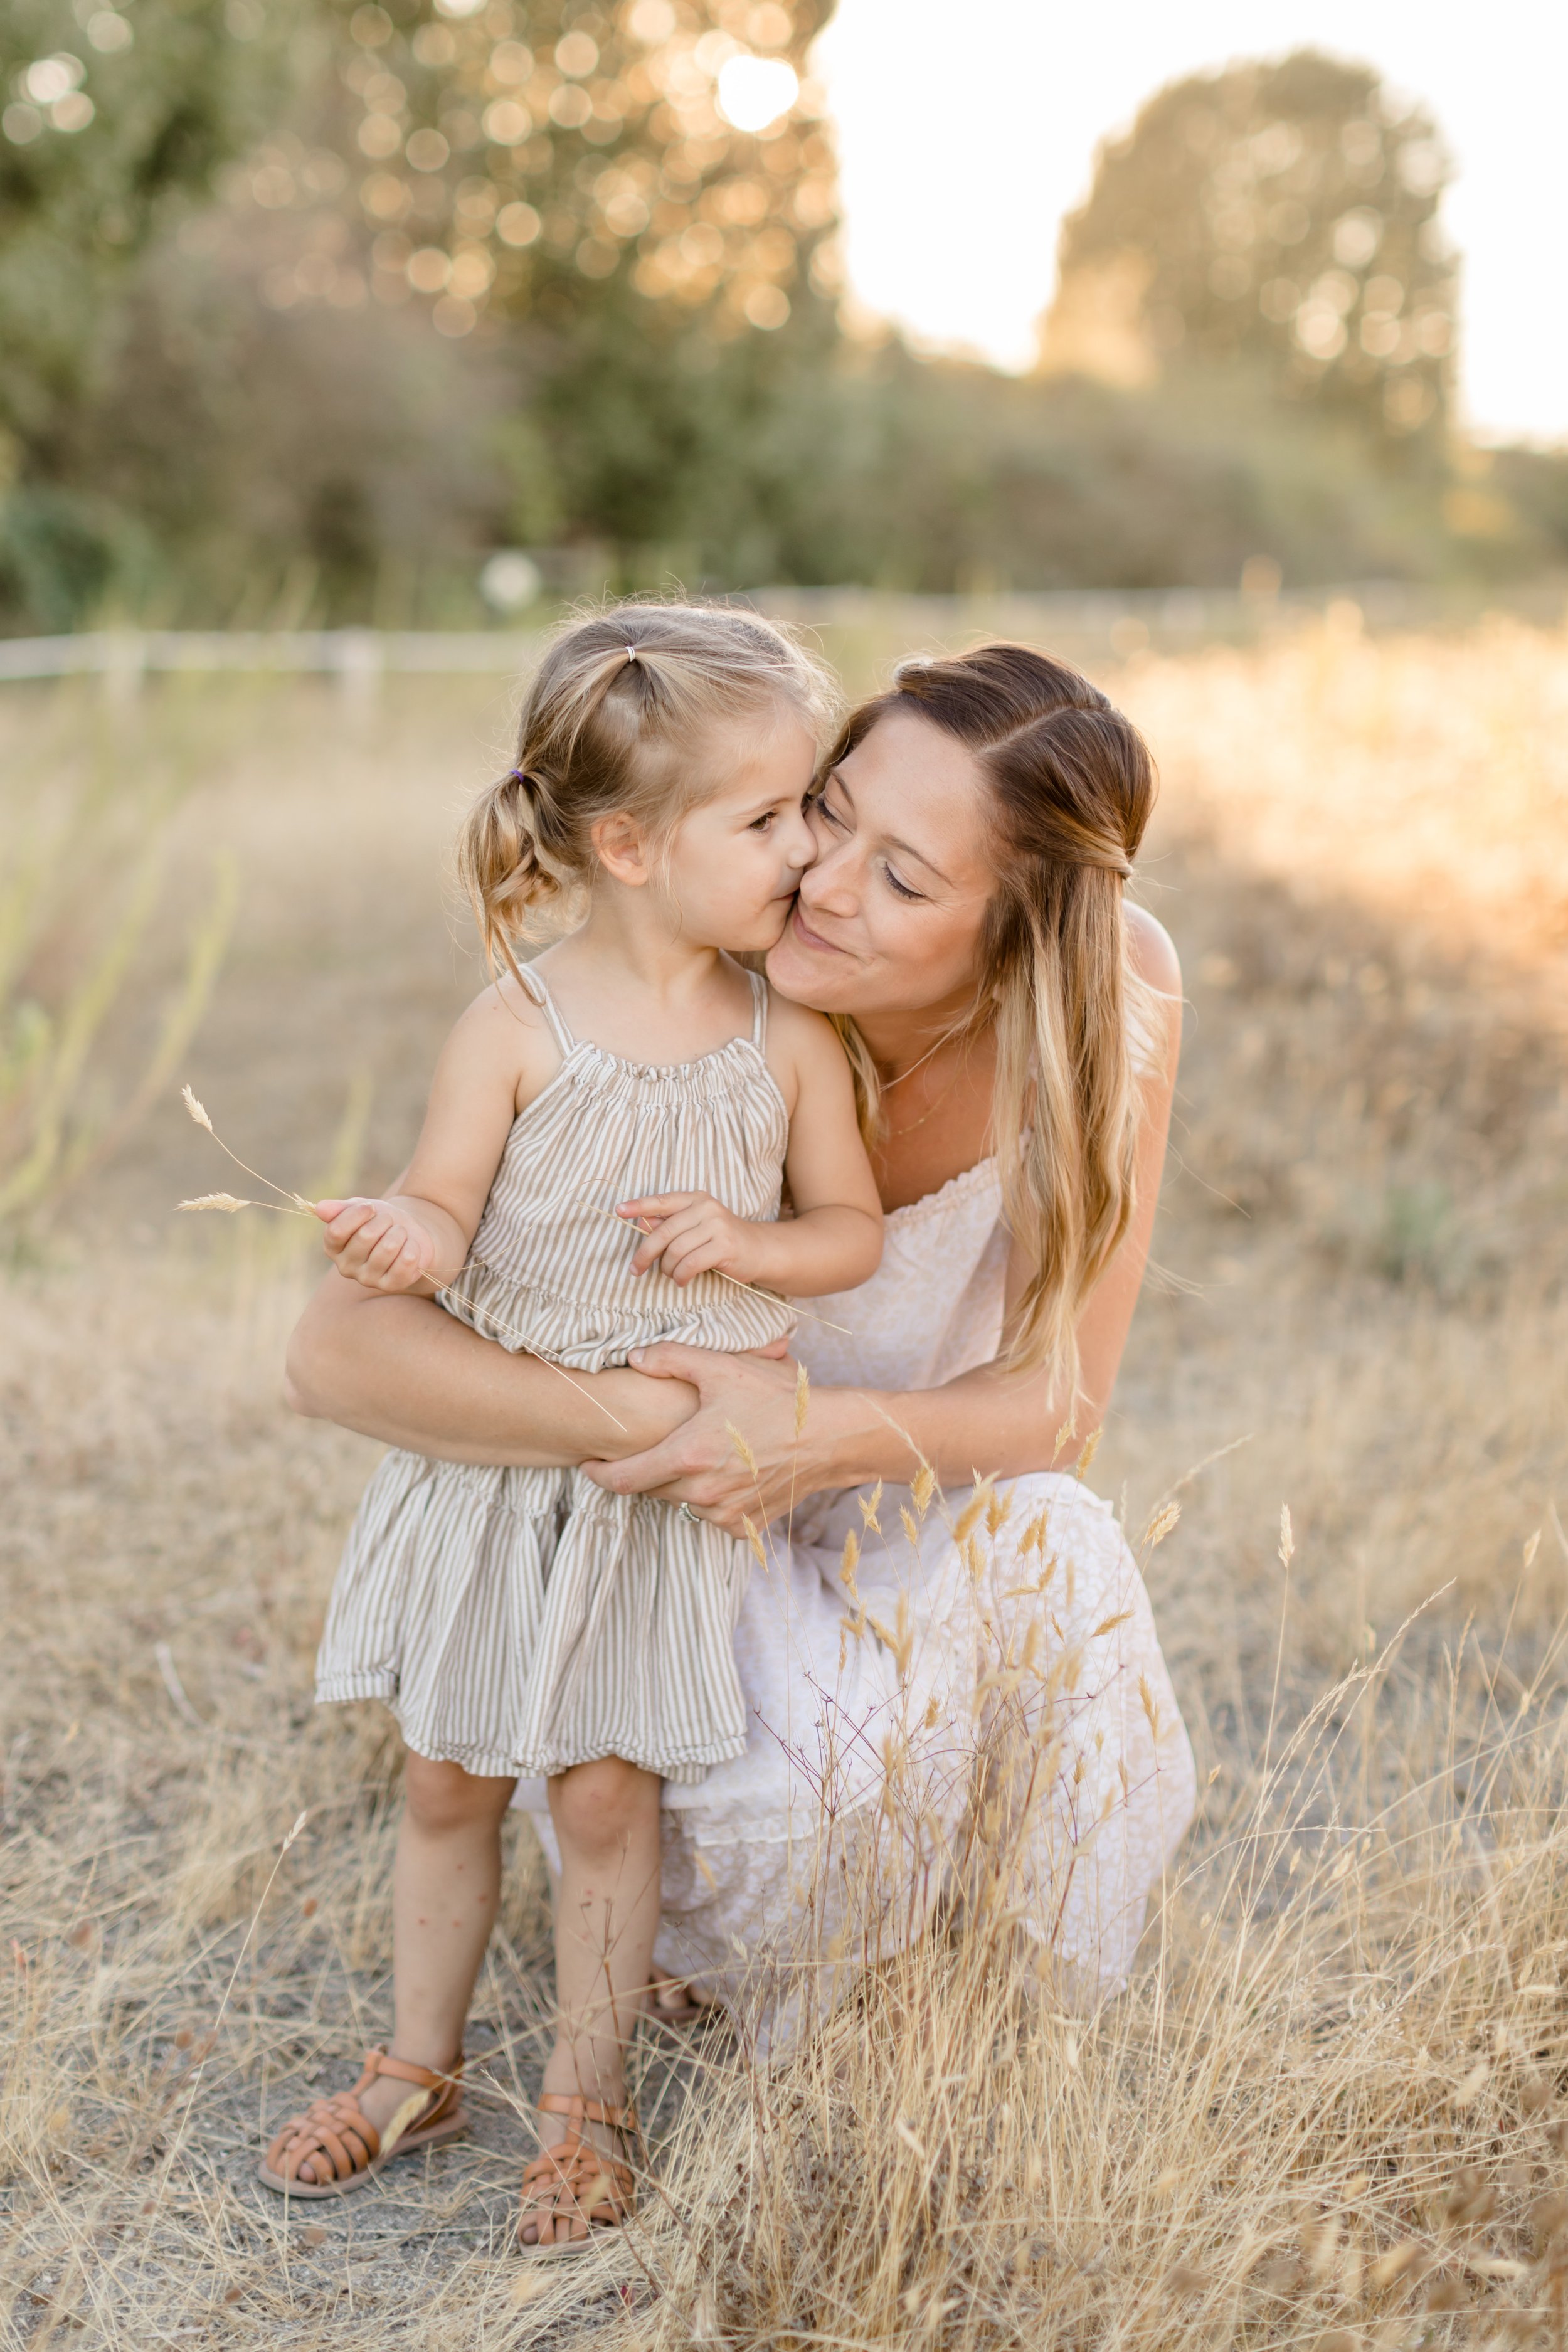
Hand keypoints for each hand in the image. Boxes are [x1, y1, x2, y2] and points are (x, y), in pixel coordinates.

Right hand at [315, 1197, 438, 1293]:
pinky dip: (412, 1246)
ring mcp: (367, 1279)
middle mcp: (345, 1267)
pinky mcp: (390, 1285)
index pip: (336, 1230)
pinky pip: (406, 1260)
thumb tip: (319, 1208)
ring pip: (388, 1247)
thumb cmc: (379, 1220)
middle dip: (383, 1221)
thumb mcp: (360, 1208)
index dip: (357, 1213)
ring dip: (399, 1232)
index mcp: (332, 1248)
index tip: (370, 1207)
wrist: (408, 1233)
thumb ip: (339, 1208)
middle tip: (388, 1222)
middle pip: (365, 1236)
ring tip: (399, 1233)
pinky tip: (409, 1247)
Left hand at [581, 1341, 835, 1534]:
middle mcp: (701, 1493)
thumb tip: (634, 1357)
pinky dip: (708, 1497)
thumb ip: (672, 1359)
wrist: (831, 1437)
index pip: (623, 1479)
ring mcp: (723, 1513)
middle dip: (643, 1470)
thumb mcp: (724, 1369)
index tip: (587, 1466)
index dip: (598, 1475)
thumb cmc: (778, 1399)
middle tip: (648, 1446)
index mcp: (687, 1456)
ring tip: (693, 1454)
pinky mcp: (743, 1526)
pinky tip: (723, 1471)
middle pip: (650, 1489)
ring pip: (679, 1503)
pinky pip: (710, 1514)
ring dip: (676, 1483)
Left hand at [618, 1191, 763, 1288]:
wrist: (759, 1250)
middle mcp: (706, 1208)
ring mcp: (717, 1226)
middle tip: (635, 1269)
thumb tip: (640, 1222)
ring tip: (671, 1275)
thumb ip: (671, 1224)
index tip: (619, 1211)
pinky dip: (681, 1276)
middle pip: (663, 1232)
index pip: (662, 1201)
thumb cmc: (720, 1240)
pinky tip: (682, 1280)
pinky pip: (690, 1264)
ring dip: (667, 1269)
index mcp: (695, 1199)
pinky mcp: (724, 1247)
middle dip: (645, 1254)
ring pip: (675, 1251)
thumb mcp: (696, 1226)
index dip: (639, 1206)